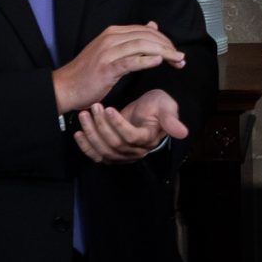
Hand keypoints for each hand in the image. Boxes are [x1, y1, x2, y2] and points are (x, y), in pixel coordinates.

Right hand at [51, 23, 184, 114]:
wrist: (64, 87)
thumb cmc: (89, 72)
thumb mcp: (111, 50)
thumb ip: (132, 38)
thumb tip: (153, 25)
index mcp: (113, 33)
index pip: (147, 31)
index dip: (166, 40)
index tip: (177, 52)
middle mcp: (111, 39)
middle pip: (148, 37)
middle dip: (169, 47)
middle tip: (182, 59)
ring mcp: (107, 52)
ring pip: (142, 46)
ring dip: (164, 53)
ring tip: (178, 61)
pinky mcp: (106, 68)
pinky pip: (130, 61)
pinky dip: (146, 60)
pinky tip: (159, 62)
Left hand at [73, 89, 187, 163]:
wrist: (147, 110)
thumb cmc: (157, 106)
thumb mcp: (166, 106)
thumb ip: (171, 119)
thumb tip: (183, 133)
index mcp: (149, 140)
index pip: (131, 138)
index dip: (118, 125)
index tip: (109, 109)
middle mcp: (136, 151)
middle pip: (114, 144)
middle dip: (100, 126)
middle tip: (93, 108)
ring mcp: (123, 155)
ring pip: (103, 150)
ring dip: (90, 133)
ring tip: (84, 115)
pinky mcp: (112, 154)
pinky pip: (96, 155)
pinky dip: (85, 146)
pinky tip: (79, 133)